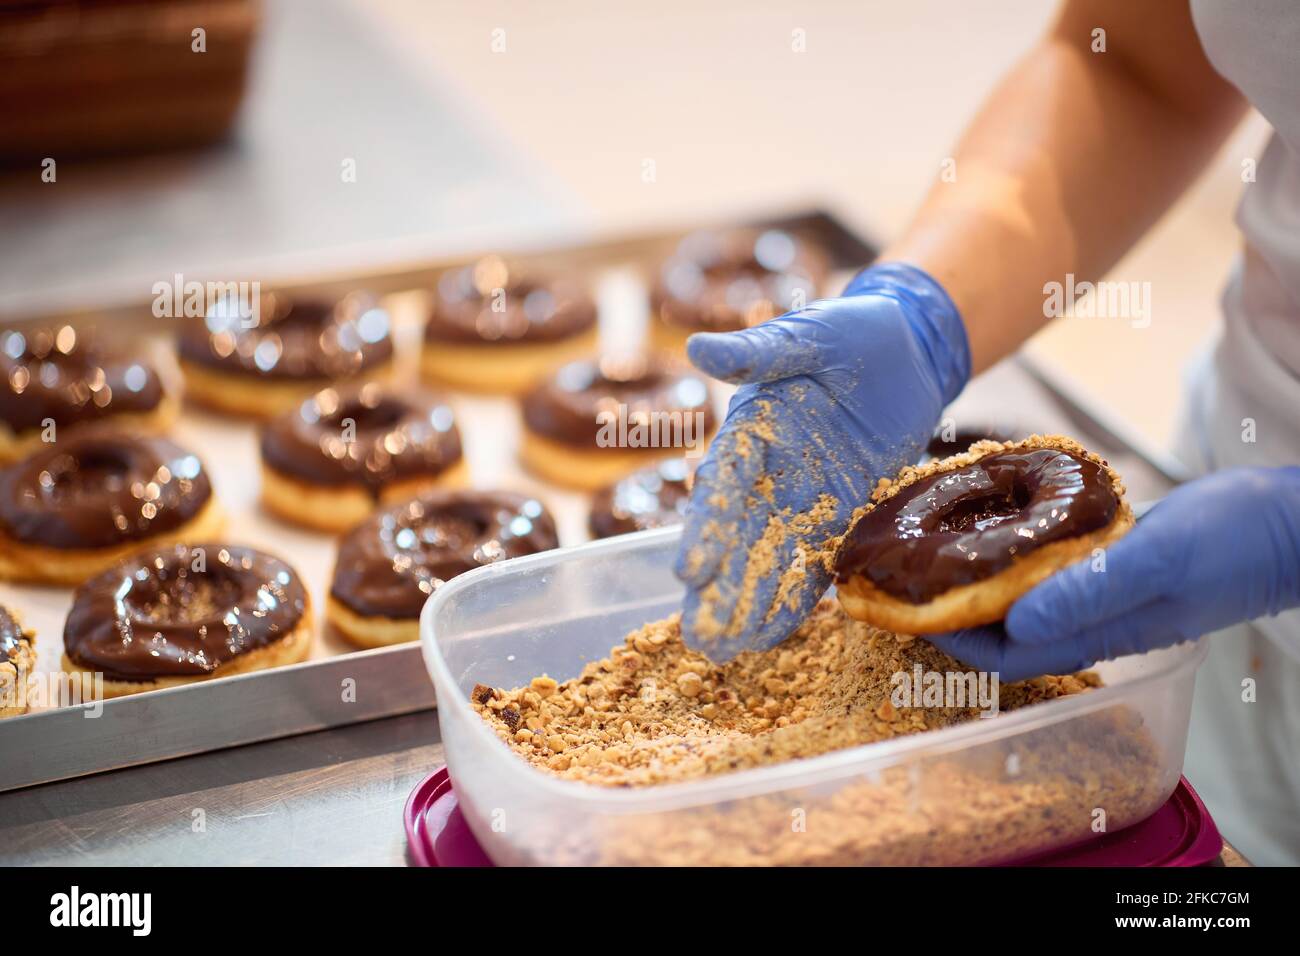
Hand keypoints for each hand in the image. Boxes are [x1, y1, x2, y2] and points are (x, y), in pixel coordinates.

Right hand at [674, 262, 970, 658]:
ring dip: (746, 604)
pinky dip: (792, 599)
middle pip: (736, 538)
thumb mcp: (805, 335)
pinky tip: (768, 638)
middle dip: (717, 587)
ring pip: (768, 561)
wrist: (907, 351)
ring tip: (721, 650)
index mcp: (750, 431)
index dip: (706, 527)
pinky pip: (814, 565)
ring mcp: (801, 502)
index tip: (689, 569)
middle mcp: (766, 474)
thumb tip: (696, 346)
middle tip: (697, 634)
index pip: (723, 485)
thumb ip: (757, 350)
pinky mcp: (840, 518)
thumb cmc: (849, 333)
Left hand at [928, 467, 1299, 681]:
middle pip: (1010, 632)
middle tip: (911, 574)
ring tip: (943, 546)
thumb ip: (1088, 592)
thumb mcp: (1156, 562)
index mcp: (1101, 632)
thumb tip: (1015, 621)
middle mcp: (1098, 620)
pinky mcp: (1121, 564)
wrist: (1294, 522)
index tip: (909, 609)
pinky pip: (1056, 569)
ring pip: (1030, 599)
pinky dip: (1021, 553)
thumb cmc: (1234, 543)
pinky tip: (1004, 524)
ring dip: (984, 580)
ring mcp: (1110, 594)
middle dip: (956, 610)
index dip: (955, 637)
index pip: (1009, 654)